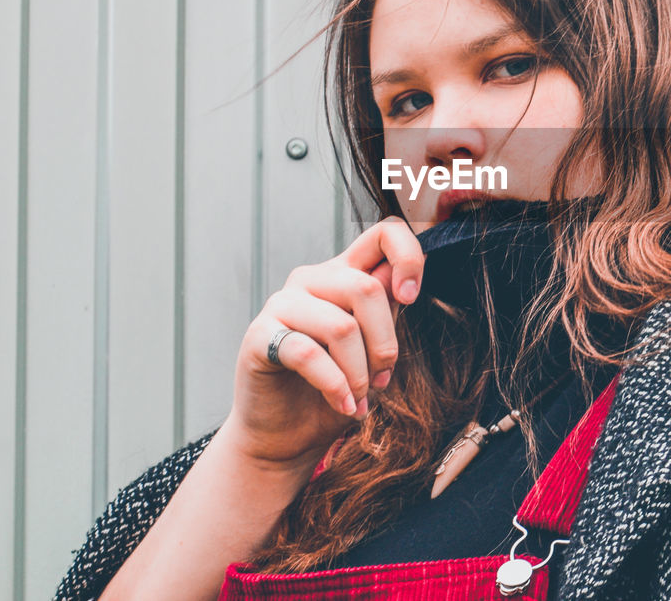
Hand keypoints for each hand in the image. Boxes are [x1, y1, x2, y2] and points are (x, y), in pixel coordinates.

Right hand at [219, 216, 423, 468]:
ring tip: (360, 401)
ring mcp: (282, 305)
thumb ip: (385, 313)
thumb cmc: (335, 391)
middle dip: (384, 345)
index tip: (410, 298)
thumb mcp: (372, 351)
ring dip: (360, 374)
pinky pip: (309, 353)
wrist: (287, 437)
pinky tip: (342, 405)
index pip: (383, 234)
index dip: (408, 257)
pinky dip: (335, 386)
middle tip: (382, 380)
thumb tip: (403, 286)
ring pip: (341, 326)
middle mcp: (311, 280)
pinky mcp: (261, 337)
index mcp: (344, 275)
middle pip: (366, 289)